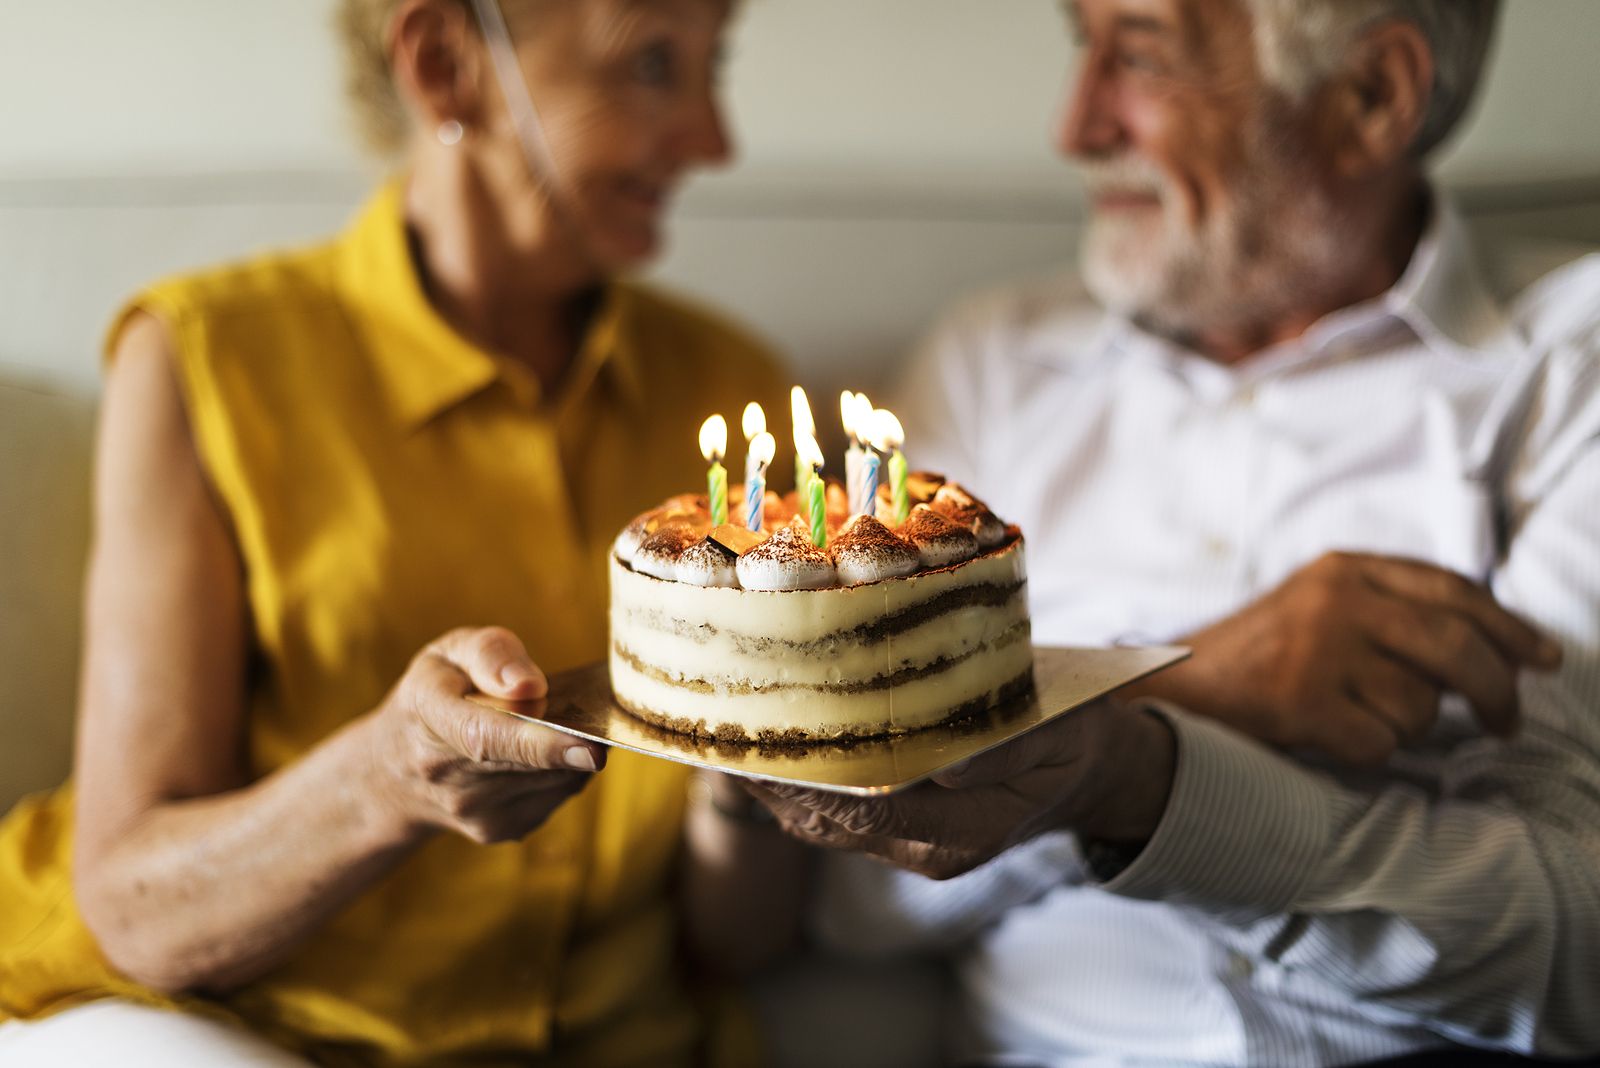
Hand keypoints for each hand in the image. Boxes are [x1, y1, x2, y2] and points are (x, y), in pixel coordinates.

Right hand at [369, 626, 606, 843]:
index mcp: (431, 715)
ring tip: (549, 725)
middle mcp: (448, 774)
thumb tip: (531, 686)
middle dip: (576, 741)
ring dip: (571, 750)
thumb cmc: (435, 695)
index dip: (542, 743)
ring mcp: (474, 811)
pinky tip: (541, 753)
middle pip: (532, 763)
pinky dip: (565, 770)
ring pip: (557, 779)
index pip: (487, 737)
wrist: (395, 772)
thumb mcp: (449, 653)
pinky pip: (559, 794)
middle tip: (591, 714)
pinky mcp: (500, 830)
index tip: (590, 748)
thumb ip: (490, 654)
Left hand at [742, 701, 1174, 879]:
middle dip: (772, 780)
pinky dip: (794, 781)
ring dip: (772, 782)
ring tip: (724, 732)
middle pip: (827, 821)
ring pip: (819, 822)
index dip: (809, 778)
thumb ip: (1004, 752)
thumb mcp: (1057, 732)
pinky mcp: (896, 829)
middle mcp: (925, 849)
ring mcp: (907, 845)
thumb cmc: (1072, 737)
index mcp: (964, 831)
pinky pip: (831, 813)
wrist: (1086, 769)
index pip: (867, 811)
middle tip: (720, 727)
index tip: (763, 739)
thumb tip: (944, 766)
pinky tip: (763, 744)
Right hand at [1127, 552, 1562, 765]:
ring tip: (1352, 716)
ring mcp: (1317, 649)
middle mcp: (1334, 599)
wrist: (1169, 685)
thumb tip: (1492, 645)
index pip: (1451, 590)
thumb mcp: (1316, 604)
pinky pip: (1378, 744)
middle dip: (1496, 692)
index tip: (1542, 659)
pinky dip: (1362, 752)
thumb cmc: (1253, 655)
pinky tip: (1325, 736)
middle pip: (1455, 647)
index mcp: (1342, 568)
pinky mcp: (1300, 701)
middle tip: (1508, 723)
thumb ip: (1388, 608)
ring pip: (1418, 706)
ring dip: (1399, 726)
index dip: (1507, 626)